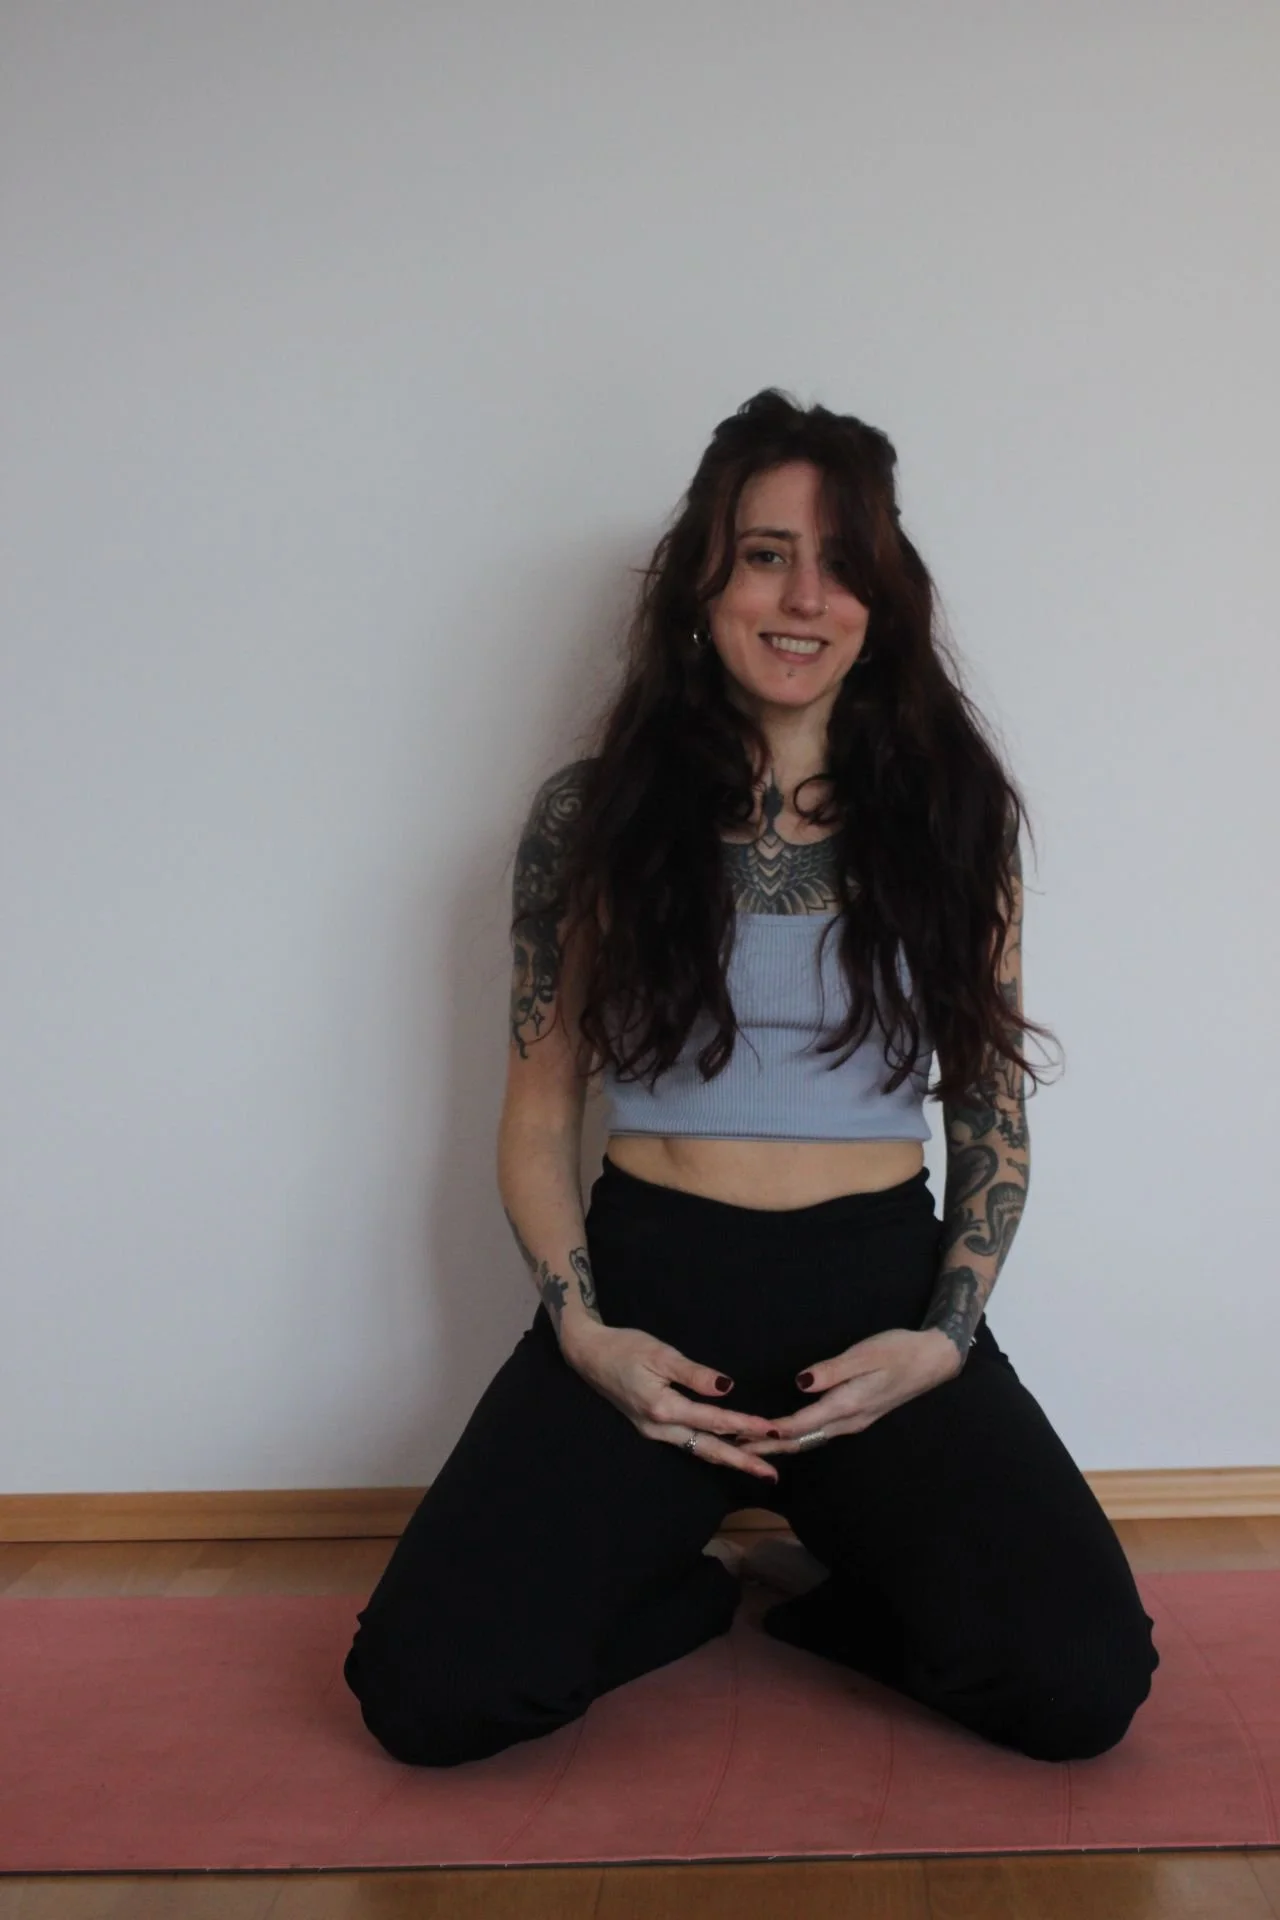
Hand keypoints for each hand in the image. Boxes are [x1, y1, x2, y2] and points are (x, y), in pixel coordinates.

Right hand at [561, 1319, 780, 1484]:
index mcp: (663, 1409)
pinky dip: (711, 1448)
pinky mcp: (652, 1428)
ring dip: (729, 1458)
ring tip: (757, 1467)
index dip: (746, 1426)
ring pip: (698, 1449)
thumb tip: (727, 1388)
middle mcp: (659, 1429)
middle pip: (709, 1448)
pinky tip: (726, 1449)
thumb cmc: (624, 1348)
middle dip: (742, 1462)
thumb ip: (694, 1374)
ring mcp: (654, 1432)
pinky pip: (688, 1443)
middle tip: (771, 1475)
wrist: (589, 1355)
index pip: (714, 1421)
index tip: (773, 1432)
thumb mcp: (660, 1353)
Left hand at [736, 1327, 960, 1456]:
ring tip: (752, 1445)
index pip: (801, 1424)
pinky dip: (798, 1437)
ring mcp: (855, 1422)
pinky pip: (821, 1433)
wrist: (932, 1361)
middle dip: (768, 1445)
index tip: (743, 1435)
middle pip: (802, 1438)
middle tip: (734, 1449)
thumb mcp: (864, 1355)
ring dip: (781, 1443)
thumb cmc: (898, 1351)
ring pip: (811, 1438)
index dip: (771, 1431)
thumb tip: (800, 1382)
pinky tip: (786, 1435)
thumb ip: (832, 1370)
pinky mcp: (857, 1416)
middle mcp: (849, 1420)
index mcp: (847, 1405)